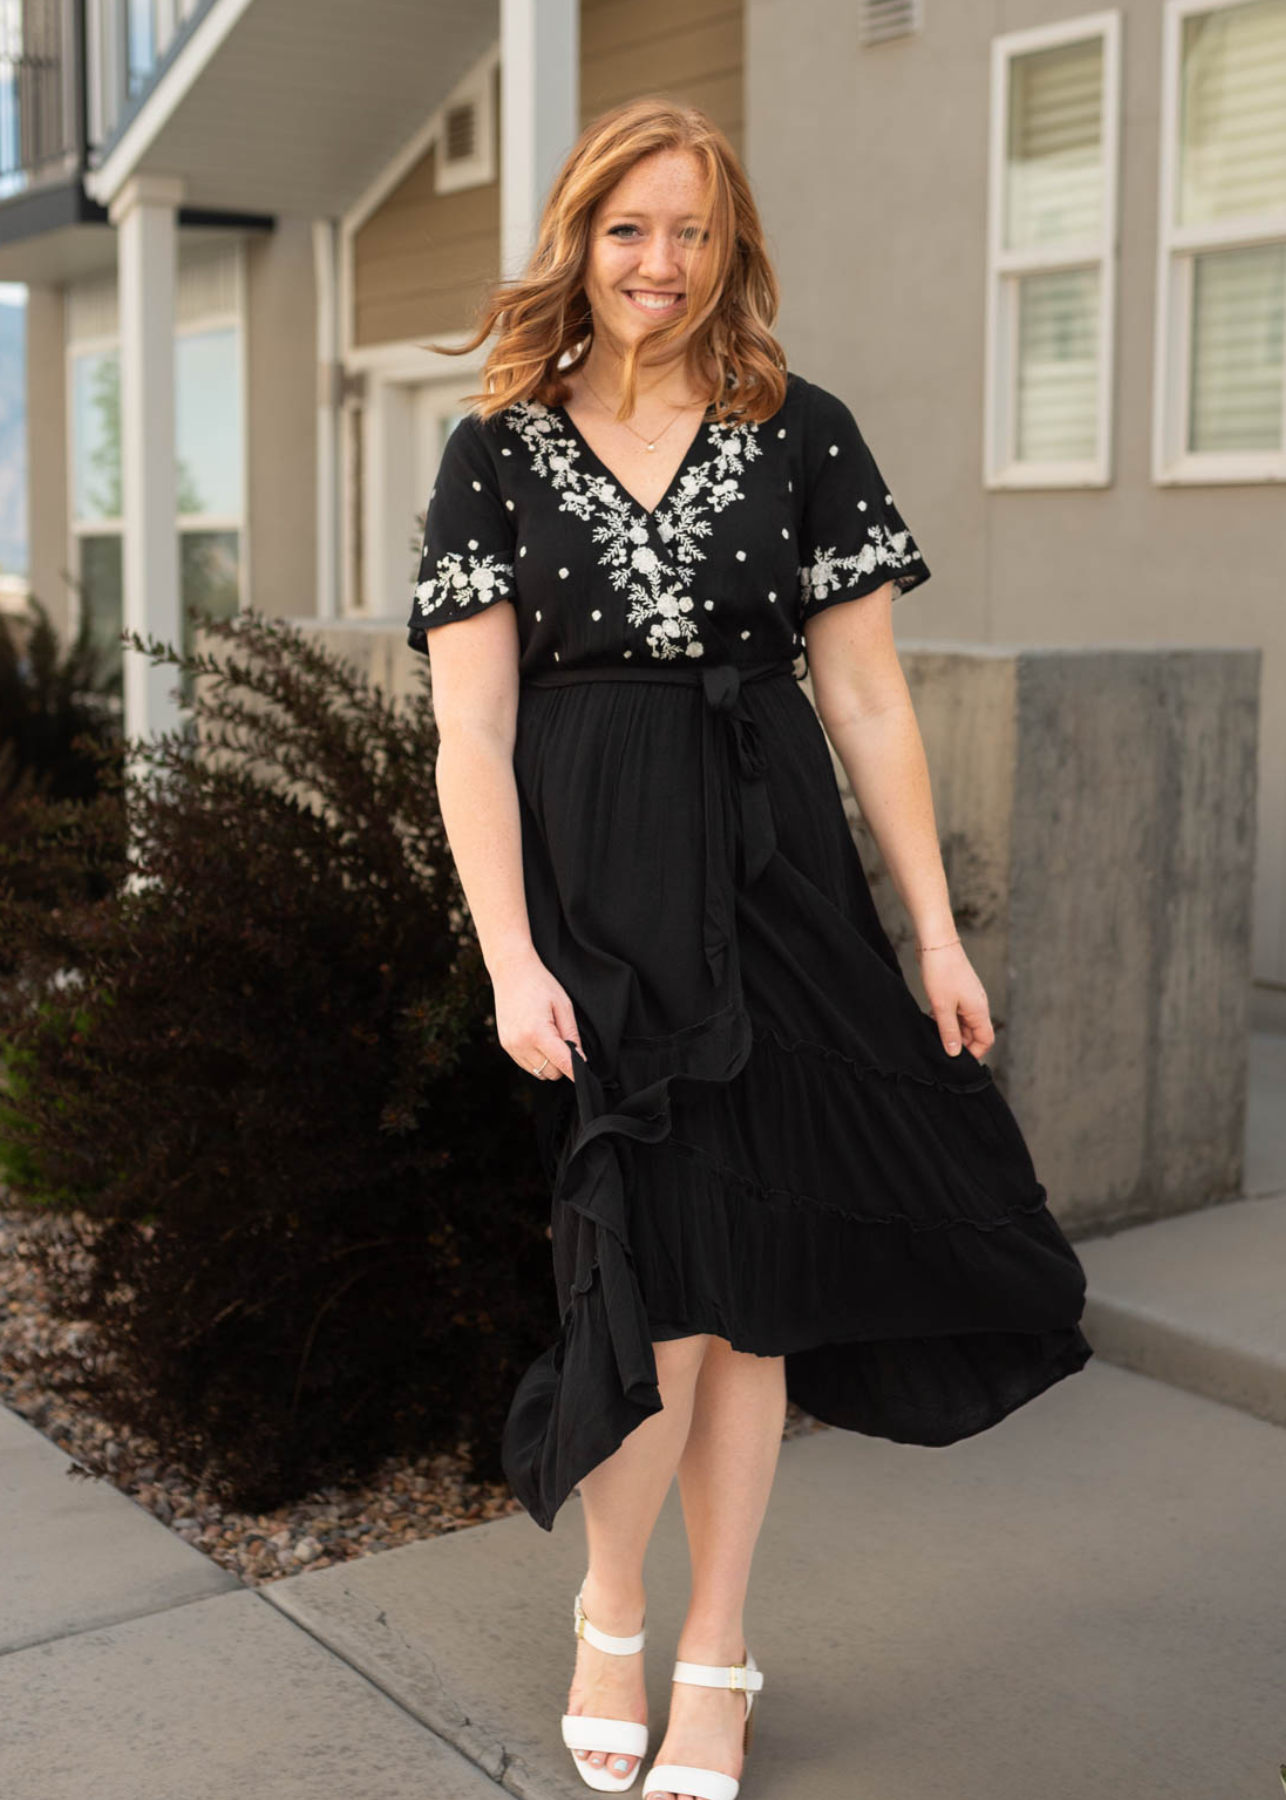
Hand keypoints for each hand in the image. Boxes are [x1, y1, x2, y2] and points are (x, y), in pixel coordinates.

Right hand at [489, 947, 587, 1079]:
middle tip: (564, 1041)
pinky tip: (538, 1040)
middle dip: (562, 1063)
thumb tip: (580, 1059)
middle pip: (551, 1072)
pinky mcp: (505, 1045)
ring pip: (538, 1072)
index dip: (576, 1071)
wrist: (511, 971)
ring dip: (549, 1063)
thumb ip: (572, 1035)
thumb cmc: (540, 984)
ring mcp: (511, 1046)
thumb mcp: (563, 1006)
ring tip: (550, 1038)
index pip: (562, 1063)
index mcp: (538, 1032)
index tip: (585, 1076)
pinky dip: (537, 1059)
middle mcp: (521, 1043)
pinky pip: (527, 1065)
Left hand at [914, 939, 993, 1061]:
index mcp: (979, 1010)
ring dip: (950, 1030)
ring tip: (933, 1033)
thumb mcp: (942, 1007)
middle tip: (939, 1047)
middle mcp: (977, 1005)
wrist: (937, 942)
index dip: (973, 1052)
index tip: (954, 1058)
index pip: (985, 1039)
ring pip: (963, 1023)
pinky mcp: (957, 991)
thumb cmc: (942, 971)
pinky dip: (945, 1018)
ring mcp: (967, 997)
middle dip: (959, 1042)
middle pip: (974, 1033)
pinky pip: (955, 1012)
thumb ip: (949, 1031)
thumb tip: (954, 1053)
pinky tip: (931, 1018)